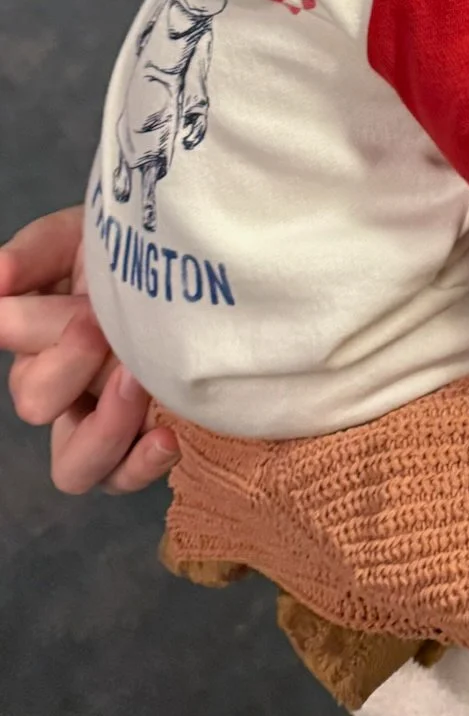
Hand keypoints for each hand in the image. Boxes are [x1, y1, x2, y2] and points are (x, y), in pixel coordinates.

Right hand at [0, 207, 177, 494]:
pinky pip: (126, 478)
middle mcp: (62, 389)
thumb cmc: (133, 253)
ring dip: (102, 426)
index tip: (84, 305)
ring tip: (137, 382)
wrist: (202, 268)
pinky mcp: (146, 443)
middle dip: (69, 363)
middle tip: (108, 328)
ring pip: (72, 467)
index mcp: (38, 342)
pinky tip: (167, 437)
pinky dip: (140, 465)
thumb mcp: (83, 237)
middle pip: (35, 404)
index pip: (14, 349)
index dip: (37, 330)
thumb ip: (35, 251)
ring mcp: (104, 423)